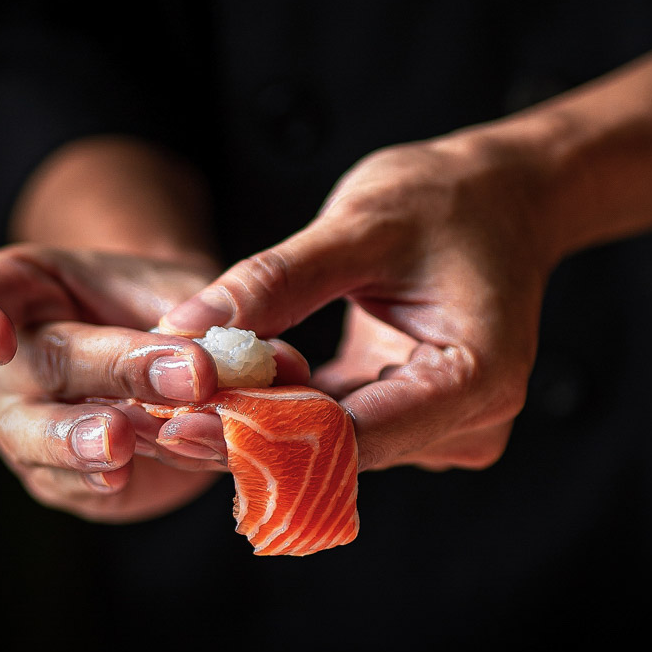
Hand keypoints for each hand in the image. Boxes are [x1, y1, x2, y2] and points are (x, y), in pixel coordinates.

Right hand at [0, 245, 308, 521]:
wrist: (174, 357)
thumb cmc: (162, 305)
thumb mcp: (184, 288)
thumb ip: (215, 318)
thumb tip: (264, 357)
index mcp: (14, 291)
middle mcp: (0, 364)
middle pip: (34, 368)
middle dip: (106, 373)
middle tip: (167, 383)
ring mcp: (20, 427)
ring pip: (38, 441)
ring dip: (86, 444)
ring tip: (124, 443)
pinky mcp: (54, 480)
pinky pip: (78, 486)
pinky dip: (117, 479)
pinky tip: (141, 475)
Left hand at [157, 132, 555, 470]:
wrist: (501, 198)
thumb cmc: (445, 198)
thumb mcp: (358, 224)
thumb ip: (275, 281)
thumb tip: (185, 328)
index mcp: (476, 379)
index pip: (355, 434)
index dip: (262, 436)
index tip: (182, 424)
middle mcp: (469, 423)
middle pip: (338, 454)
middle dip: (246, 439)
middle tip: (150, 421)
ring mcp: (444, 431)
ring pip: (330, 450)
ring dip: (255, 430)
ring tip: (165, 411)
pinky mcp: (415, 421)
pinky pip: (337, 430)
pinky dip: (279, 414)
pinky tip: (210, 399)